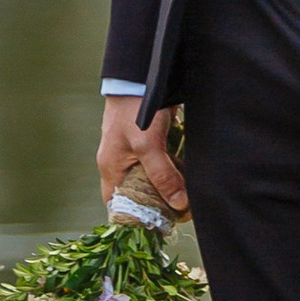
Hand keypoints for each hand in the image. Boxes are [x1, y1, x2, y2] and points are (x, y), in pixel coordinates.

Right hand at [99, 93, 188, 217]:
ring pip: (151, 178)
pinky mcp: (148, 140)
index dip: (136, 218)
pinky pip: (160, 162)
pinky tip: (189, 174)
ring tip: (188, 197)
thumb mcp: (148, 146)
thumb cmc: (135, 110)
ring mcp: (134, 151)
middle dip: (158, 203)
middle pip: (138, 193)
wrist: (139, 74)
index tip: (159, 226)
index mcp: (110, 169)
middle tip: (181, 213)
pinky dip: (172, 169)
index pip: (118, 205)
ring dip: (168, 186)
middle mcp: (120, 163)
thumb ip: (162, 175)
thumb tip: (179, 204)